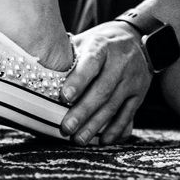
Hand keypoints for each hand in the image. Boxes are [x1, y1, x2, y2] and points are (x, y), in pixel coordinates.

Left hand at [60, 21, 151, 145]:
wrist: (134, 39)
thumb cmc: (99, 44)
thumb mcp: (83, 41)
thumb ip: (67, 58)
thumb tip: (39, 76)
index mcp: (102, 46)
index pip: (91, 63)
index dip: (79, 81)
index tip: (65, 97)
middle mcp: (121, 62)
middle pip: (102, 90)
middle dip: (84, 111)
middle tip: (67, 128)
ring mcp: (133, 79)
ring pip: (114, 105)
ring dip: (96, 125)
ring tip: (79, 139)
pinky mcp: (139, 93)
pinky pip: (128, 114)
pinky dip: (116, 129)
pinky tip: (104, 140)